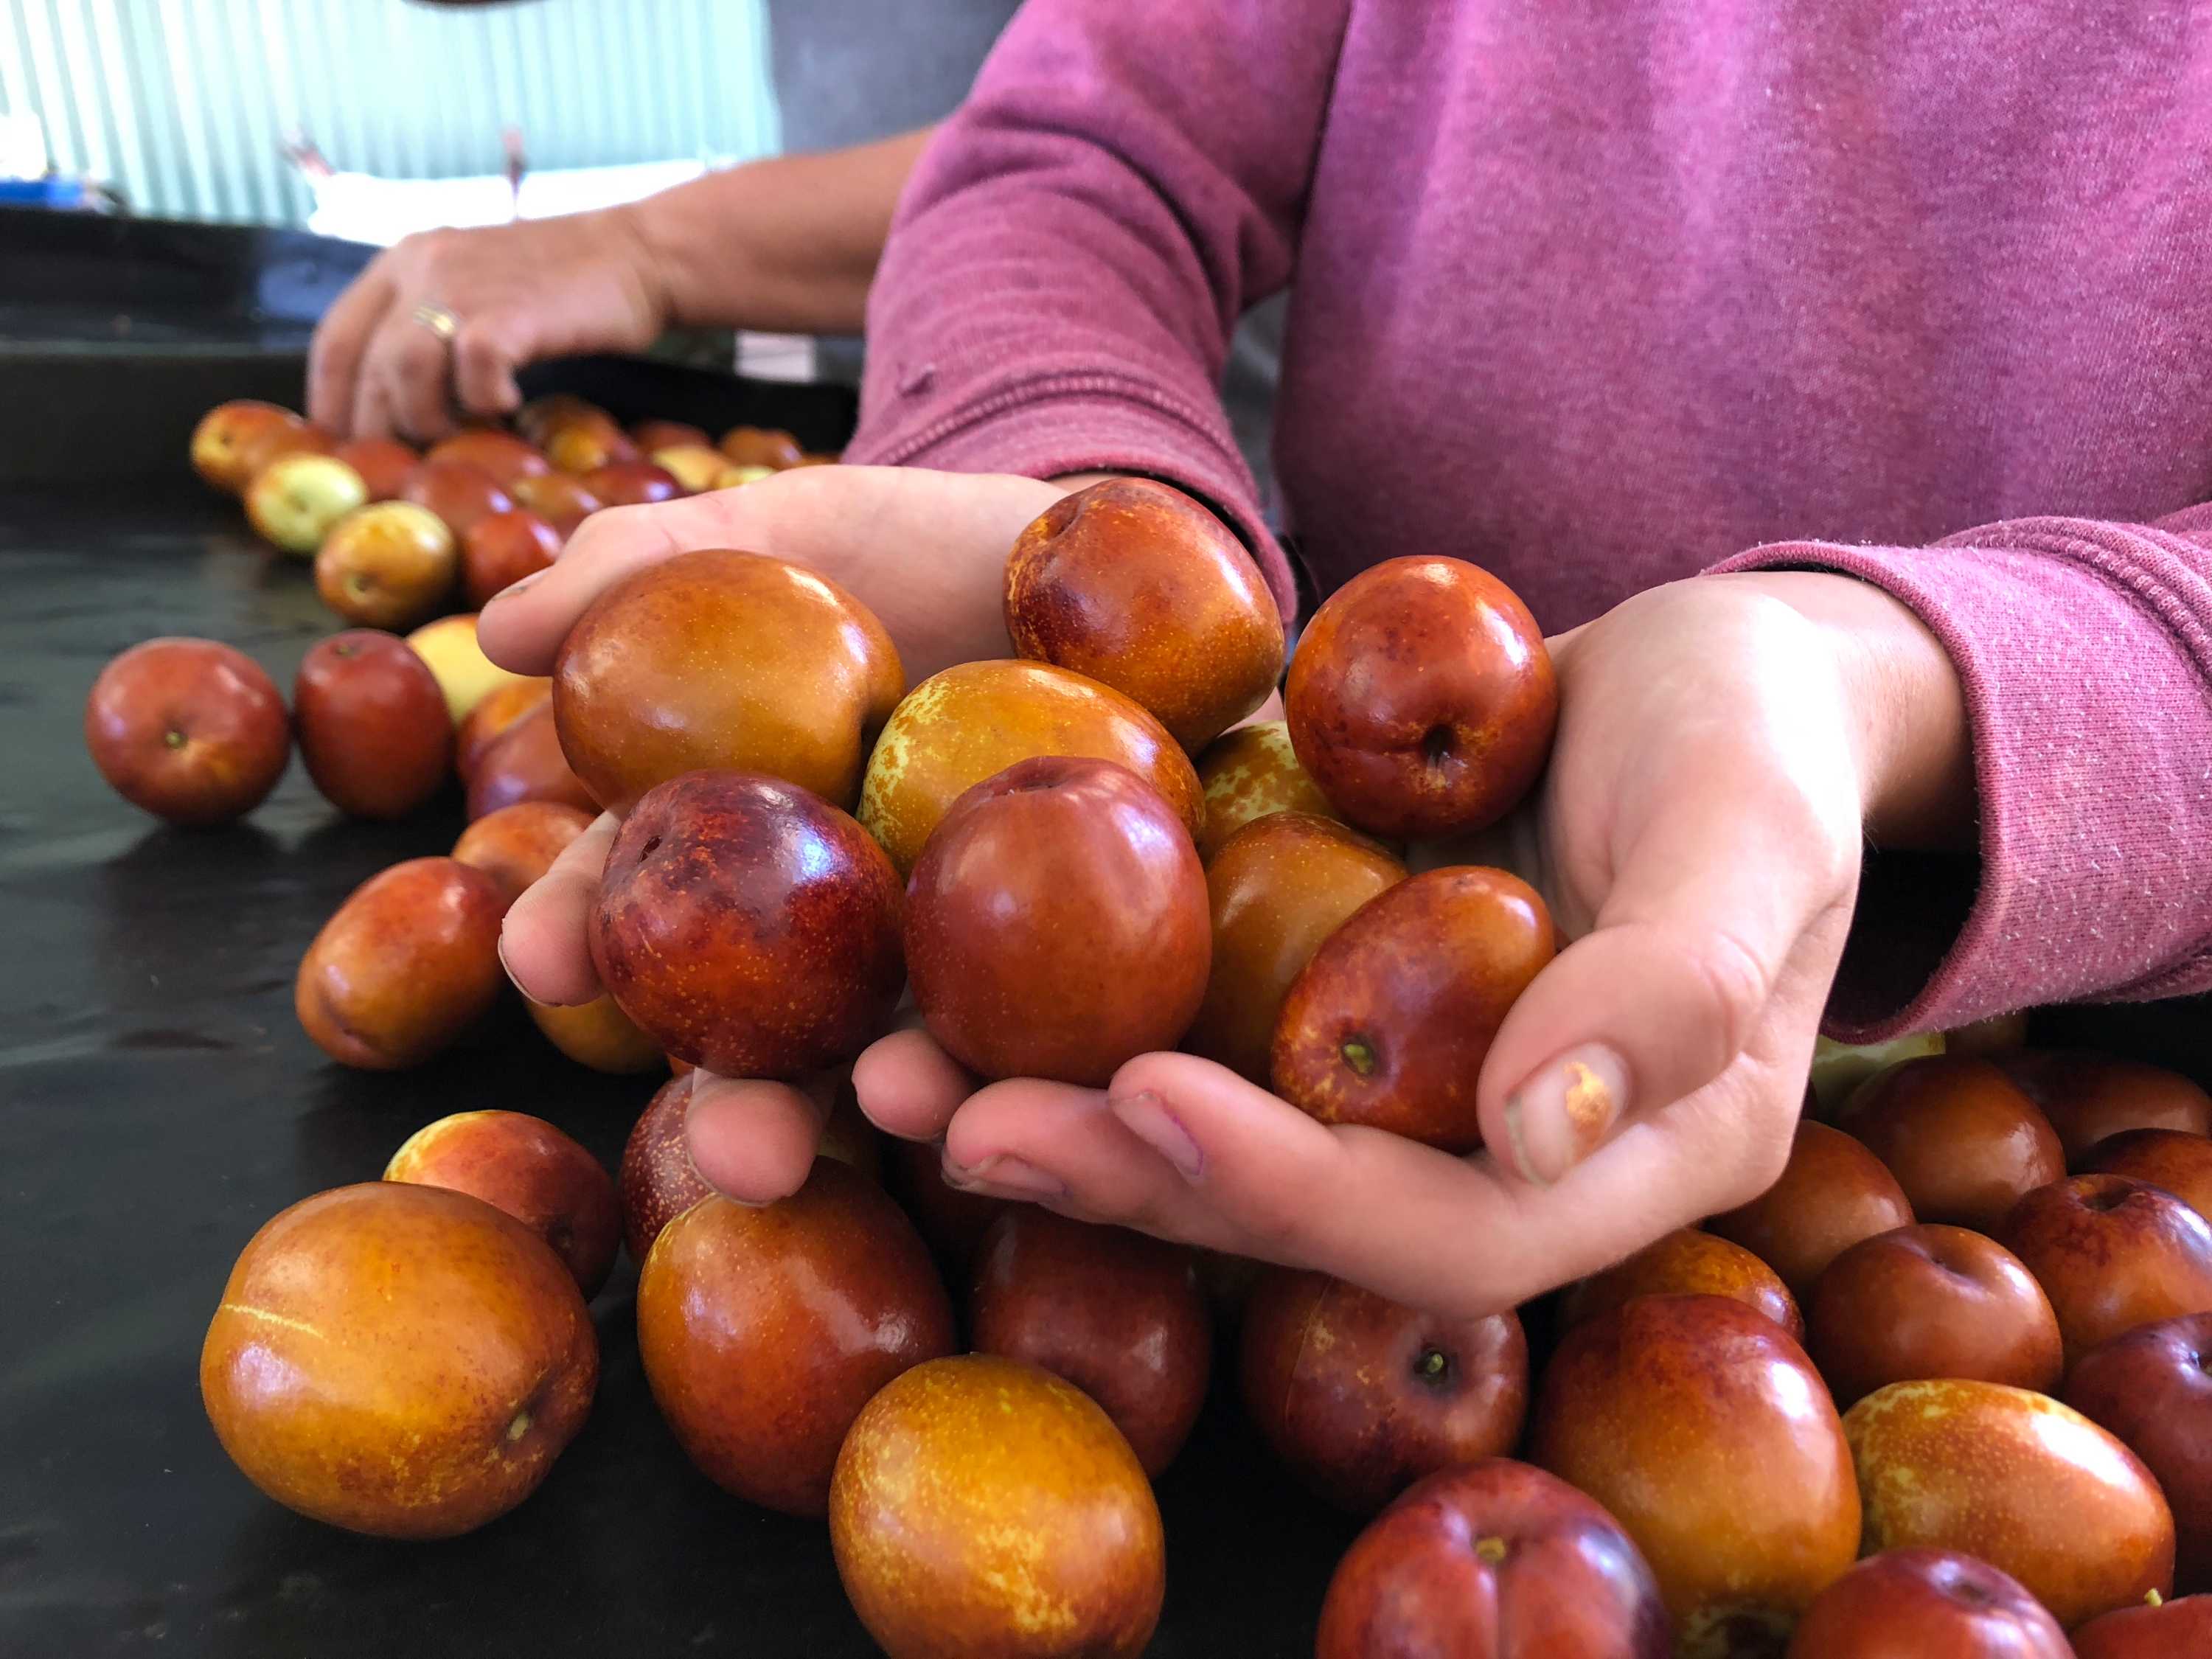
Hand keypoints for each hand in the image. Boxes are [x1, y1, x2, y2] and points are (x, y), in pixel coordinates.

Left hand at [309, 207, 665, 442]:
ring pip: (404, 372)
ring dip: (431, 418)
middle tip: (417, 458)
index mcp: (403, 261)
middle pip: (365, 368)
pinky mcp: (510, 311)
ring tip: (469, 426)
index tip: (349, 448)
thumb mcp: (477, 288)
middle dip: (384, 428)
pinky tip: (511, 402)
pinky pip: (471, 371)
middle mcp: (421, 266)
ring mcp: (463, 285)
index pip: (335, 341)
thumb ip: (432, 327)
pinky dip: (486, 399)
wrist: (640, 253)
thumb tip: (396, 406)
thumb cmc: (564, 287)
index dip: (332, 404)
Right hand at [482, 464, 1075, 1191]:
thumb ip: (650, 563)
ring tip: (898, 1102)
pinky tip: (1045, 1081)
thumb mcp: (791, 535)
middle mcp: (836, 927)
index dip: (585, 932)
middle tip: (740, 1151)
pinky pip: (1065, 1032)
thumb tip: (503, 628)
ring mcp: (960, 957)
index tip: (543, 959)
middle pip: (775, 1036)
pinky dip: (1050, 1065)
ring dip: (899, 1106)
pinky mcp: (1085, 968)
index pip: (644, 898)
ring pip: (916, 1059)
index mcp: (739, 835)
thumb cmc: (921, 547)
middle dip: (746, 1108)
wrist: (1110, 558)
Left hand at [730, 572, 1968, 1319]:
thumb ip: (1676, 983)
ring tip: (897, 1076)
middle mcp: (1501, 1157)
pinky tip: (950, 989)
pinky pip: (1205, 1033)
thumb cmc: (1757, 737)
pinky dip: (1084, 1020)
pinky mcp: (1339, 1004)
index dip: (1297, 1189)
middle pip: (1303, 1216)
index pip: (1455, 1228)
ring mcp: (1411, 1087)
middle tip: (951, 1116)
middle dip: (1124, 1176)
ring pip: (1228, 1140)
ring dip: (1063, 1118)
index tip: (1149, 1103)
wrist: (1715, 678)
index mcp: (1631, 1159)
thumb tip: (1537, 1135)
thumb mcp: (1750, 829)